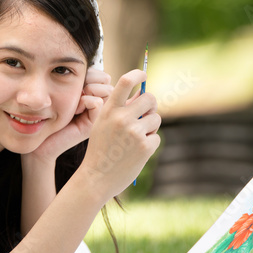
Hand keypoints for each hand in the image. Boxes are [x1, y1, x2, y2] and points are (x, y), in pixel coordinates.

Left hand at [28, 68, 112, 162]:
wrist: (40, 141)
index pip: (103, 75)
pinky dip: (86, 101)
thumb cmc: (48, 115)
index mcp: (93, 95)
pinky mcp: (92, 126)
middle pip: (107, 80)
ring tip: (75, 101)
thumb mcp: (65, 91)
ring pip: (107, 90)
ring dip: (89, 90)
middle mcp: (99, 105)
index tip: (75, 83)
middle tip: (76, 92)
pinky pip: (98, 103)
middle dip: (91, 80)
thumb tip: (90, 66)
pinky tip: (75, 110)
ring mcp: (98, 116)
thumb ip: (79, 80)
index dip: (91, 73)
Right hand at [78, 69, 160, 197]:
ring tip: (135, 139)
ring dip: (150, 127)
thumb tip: (143, 94)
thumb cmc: (100, 150)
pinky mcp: (145, 146)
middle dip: (151, 105)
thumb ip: (120, 109)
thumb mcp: (102, 124)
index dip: (138, 74)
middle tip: (146, 114)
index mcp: (109, 110)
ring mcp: (135, 132)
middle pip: (150, 98)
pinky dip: (150, 143)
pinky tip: (136, 153)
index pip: (126, 82)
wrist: (96, 178)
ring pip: (156, 118)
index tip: (143, 75)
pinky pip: (156, 137)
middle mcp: (122, 118)